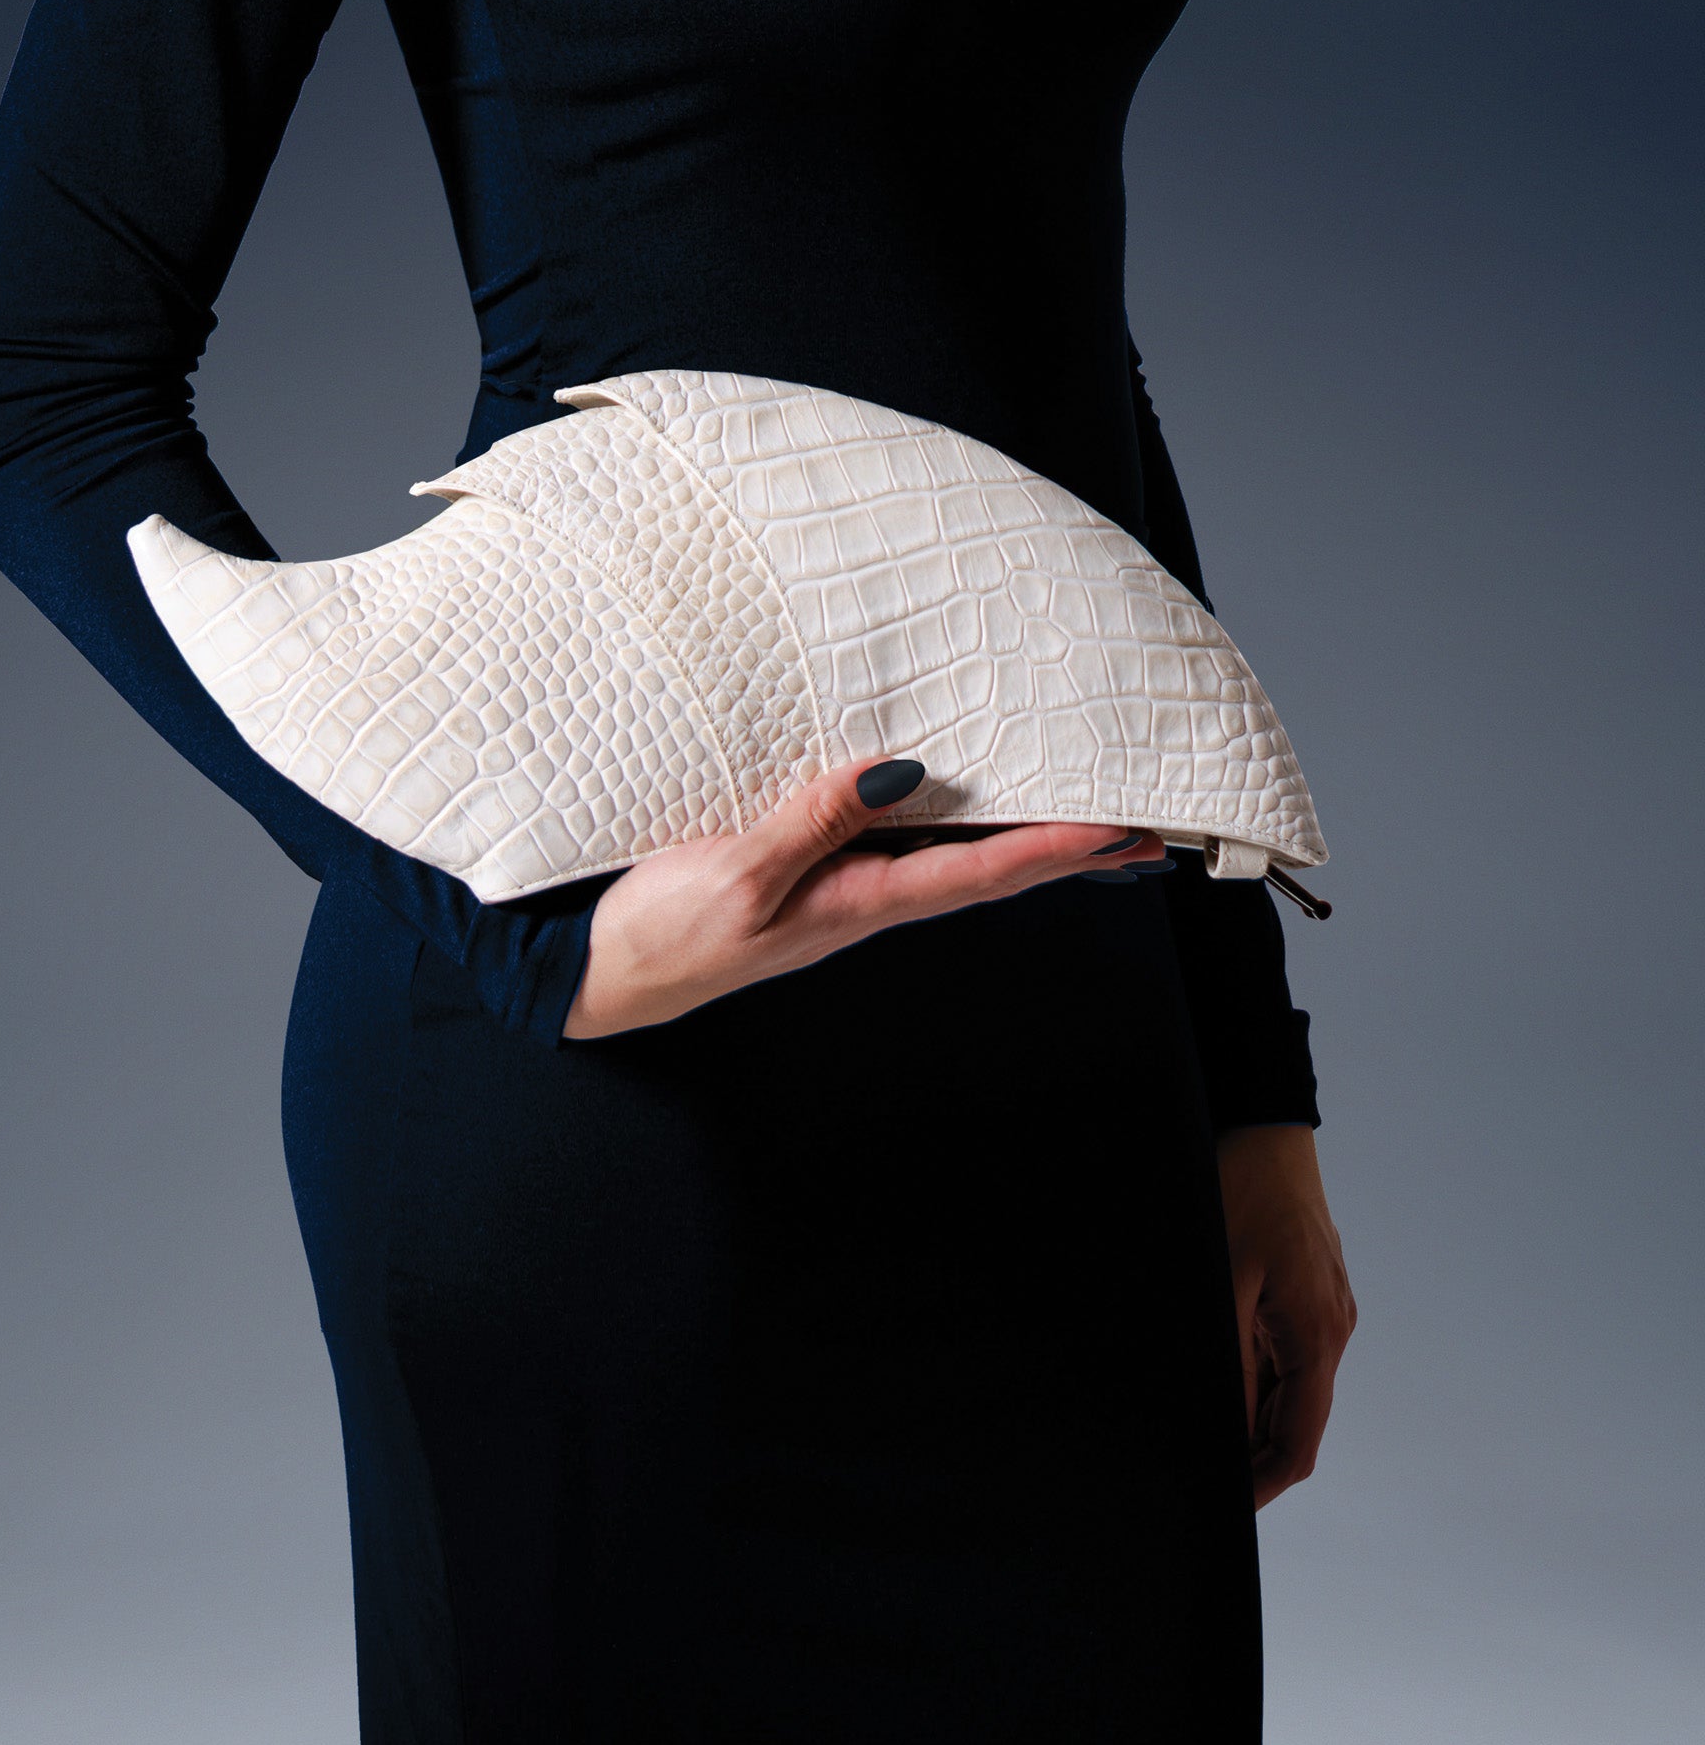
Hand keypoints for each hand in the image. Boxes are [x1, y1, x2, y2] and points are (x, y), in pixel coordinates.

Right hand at [561, 757, 1162, 1038]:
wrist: (599, 972)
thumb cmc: (664, 934)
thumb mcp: (740, 878)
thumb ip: (814, 822)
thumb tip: (899, 772)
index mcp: (858, 905)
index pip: (980, 873)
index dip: (1056, 850)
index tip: (1123, 830)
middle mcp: (863, 899)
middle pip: (986, 872)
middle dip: (1066, 856)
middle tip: (1144, 832)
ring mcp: (837, 891)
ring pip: (950, 859)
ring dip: (1019, 839)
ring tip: (1082, 819)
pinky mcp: (806, 876)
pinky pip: (897, 846)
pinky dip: (950, 825)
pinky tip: (956, 807)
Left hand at [1216, 1123, 1357, 1508]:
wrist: (1266, 1128)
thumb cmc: (1240, 1194)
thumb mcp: (1222, 1281)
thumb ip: (1229, 1361)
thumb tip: (1224, 1429)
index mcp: (1317, 1337)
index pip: (1299, 1444)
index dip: (1261, 1483)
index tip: (1221, 1503)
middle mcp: (1334, 1331)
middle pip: (1298, 1422)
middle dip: (1250, 1453)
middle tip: (1193, 1467)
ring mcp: (1328, 1310)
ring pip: (1292, 1388)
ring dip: (1251, 1412)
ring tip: (1193, 1421)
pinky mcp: (1314, 1291)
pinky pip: (1289, 1351)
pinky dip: (1257, 1374)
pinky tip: (1216, 1368)